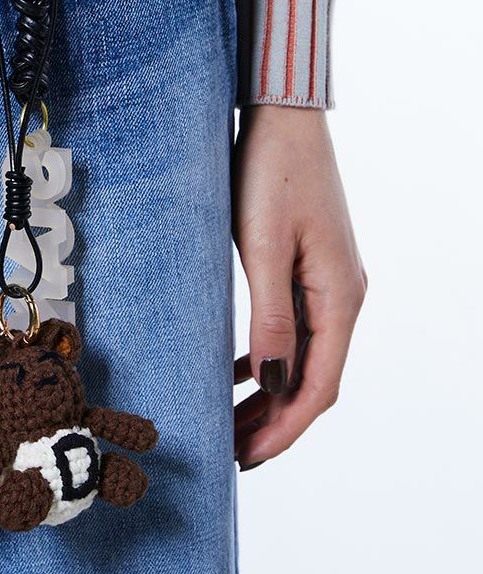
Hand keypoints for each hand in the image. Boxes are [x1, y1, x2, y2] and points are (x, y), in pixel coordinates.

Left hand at [232, 105, 366, 468]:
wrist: (282, 116)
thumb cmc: (272, 171)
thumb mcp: (264, 244)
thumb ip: (270, 315)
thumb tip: (273, 382)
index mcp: (340, 297)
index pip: (319, 385)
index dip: (284, 427)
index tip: (246, 457)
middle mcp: (343, 296)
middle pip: (313, 378)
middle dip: (274, 420)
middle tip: (230, 450)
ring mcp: (329, 281)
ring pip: (302, 355)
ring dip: (270, 392)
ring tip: (230, 420)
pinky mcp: (309, 265)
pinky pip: (294, 327)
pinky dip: (269, 355)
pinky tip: (241, 368)